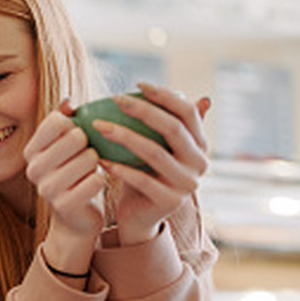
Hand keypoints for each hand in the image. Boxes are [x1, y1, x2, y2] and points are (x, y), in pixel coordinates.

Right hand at [23, 99, 106, 274]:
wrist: (75, 219)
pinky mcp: (65, 204)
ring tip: (91, 170)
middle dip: (90, 144)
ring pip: (89, 157)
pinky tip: (95, 185)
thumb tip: (69, 101)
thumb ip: (64, 122)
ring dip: (98, 162)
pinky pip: (97, 178)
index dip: (75, 124)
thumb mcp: (64, 148)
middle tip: (88, 155)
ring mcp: (47, 188)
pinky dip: (101, 179)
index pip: (57, 120)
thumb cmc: (73, 175)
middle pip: (75, 136)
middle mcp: (33, 169)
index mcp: (31, 151)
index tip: (78, 136)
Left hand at [92, 83, 209, 244]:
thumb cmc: (143, 173)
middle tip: (115, 100)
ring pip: (154, 152)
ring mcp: (186, 184)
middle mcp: (200, 164)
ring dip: (123, 135)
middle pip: (173, 129)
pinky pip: (140, 179)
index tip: (137, 84)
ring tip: (98, 126)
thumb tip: (153, 87)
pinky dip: (118, 167)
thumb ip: (158, 122)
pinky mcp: (169, 202)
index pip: (188, 112)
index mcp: (200, 145)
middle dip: (143, 110)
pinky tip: (99, 158)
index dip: (165, 95)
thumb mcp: (153, 146)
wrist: (139, 216)